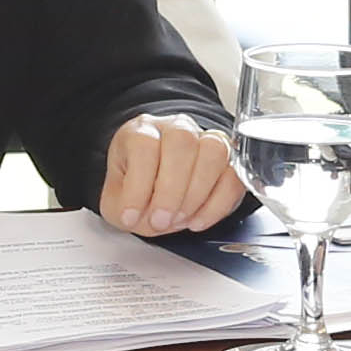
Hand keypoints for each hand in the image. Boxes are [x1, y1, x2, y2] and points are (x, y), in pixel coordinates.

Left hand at [98, 113, 244, 233]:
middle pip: (182, 143)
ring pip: (214, 152)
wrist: (155, 184)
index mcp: (141, 131)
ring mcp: (205, 140)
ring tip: (180, 220)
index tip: (130, 215)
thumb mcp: (116, 200)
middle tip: (160, 221)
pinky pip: (234, 176)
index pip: (144, 145)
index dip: (137, 185)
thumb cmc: (136, 186)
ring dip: (197, 194)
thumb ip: (124, 208)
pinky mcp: (229, 160)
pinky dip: (218, 205)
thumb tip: (142, 217)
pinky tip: (198, 221)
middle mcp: (175, 129)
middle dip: (171, 191)